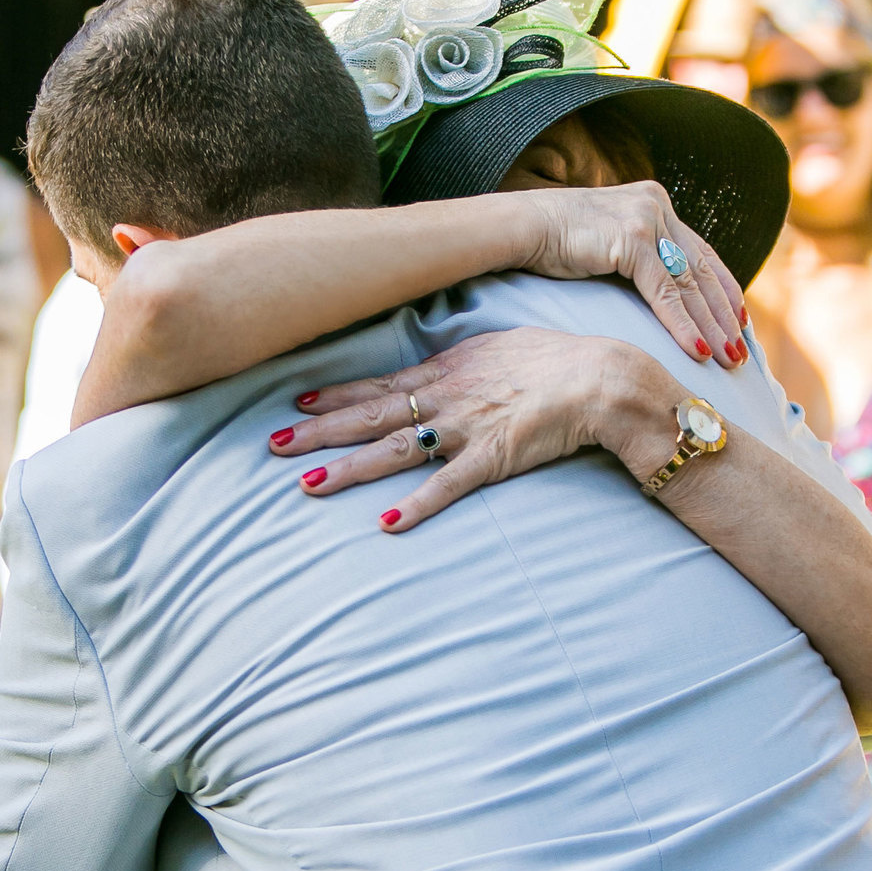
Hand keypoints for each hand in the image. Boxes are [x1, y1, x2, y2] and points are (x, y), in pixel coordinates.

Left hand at [276, 330, 672, 531]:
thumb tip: (437, 369)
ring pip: (393, 452)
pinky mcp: (492, 459)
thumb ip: (462, 362)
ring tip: (307, 486)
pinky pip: (447, 486)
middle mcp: (445, 398)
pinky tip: (387, 523)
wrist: (598, 377)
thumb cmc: (555, 359)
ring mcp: (465, 429)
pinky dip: (417, 505)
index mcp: (446, 370)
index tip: (295, 403)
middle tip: (273, 447)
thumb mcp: (497, 346)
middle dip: (318, 433)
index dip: (334, 397)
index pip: (377, 386)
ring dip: (348, 470)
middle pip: (369, 418)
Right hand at [524, 182, 749, 370]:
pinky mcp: (634, 239)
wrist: (521, 227)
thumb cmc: (554, 243)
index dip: (724, 289)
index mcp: (656, 203)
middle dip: (725, 316)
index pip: (701, 252)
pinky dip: (683, 325)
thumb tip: (658, 289)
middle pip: (703, 270)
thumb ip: (637, 256)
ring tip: (730, 359)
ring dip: (713, 326)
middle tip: (741, 352)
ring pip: (690, 284)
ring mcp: (648, 219)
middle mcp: (659, 206)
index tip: (741, 321)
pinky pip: (665, 292)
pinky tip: (698, 351)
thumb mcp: (607, 244)